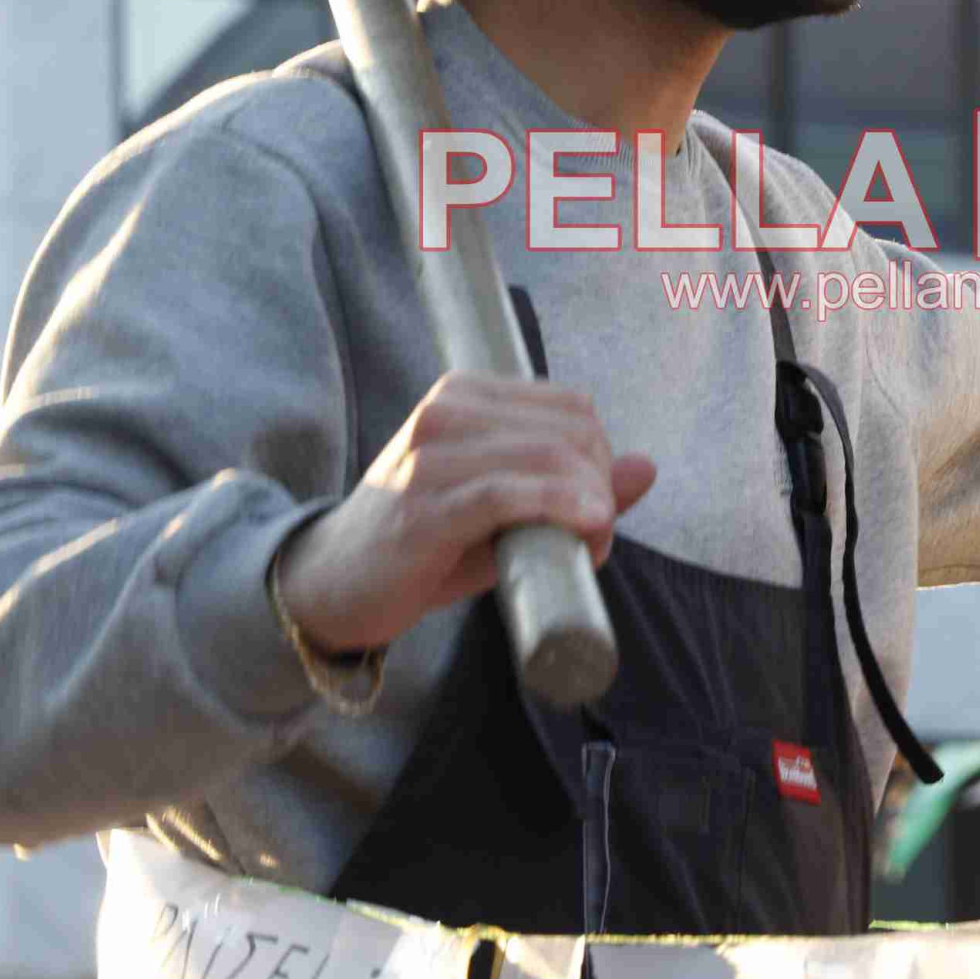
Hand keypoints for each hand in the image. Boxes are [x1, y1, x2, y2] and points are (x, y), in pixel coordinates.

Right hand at [275, 372, 656, 653]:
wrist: (332, 584)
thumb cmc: (427, 542)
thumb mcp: (506, 505)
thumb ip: (573, 483)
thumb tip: (647, 466)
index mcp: (465, 394)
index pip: (572, 406)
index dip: (601, 456)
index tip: (596, 505)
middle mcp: (445, 410)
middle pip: (570, 430)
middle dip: (600, 483)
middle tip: (594, 534)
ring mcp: (430, 455)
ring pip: (548, 458)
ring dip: (589, 506)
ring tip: (586, 545)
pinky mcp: (424, 506)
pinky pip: (508, 493)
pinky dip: (559, 508)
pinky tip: (586, 529)